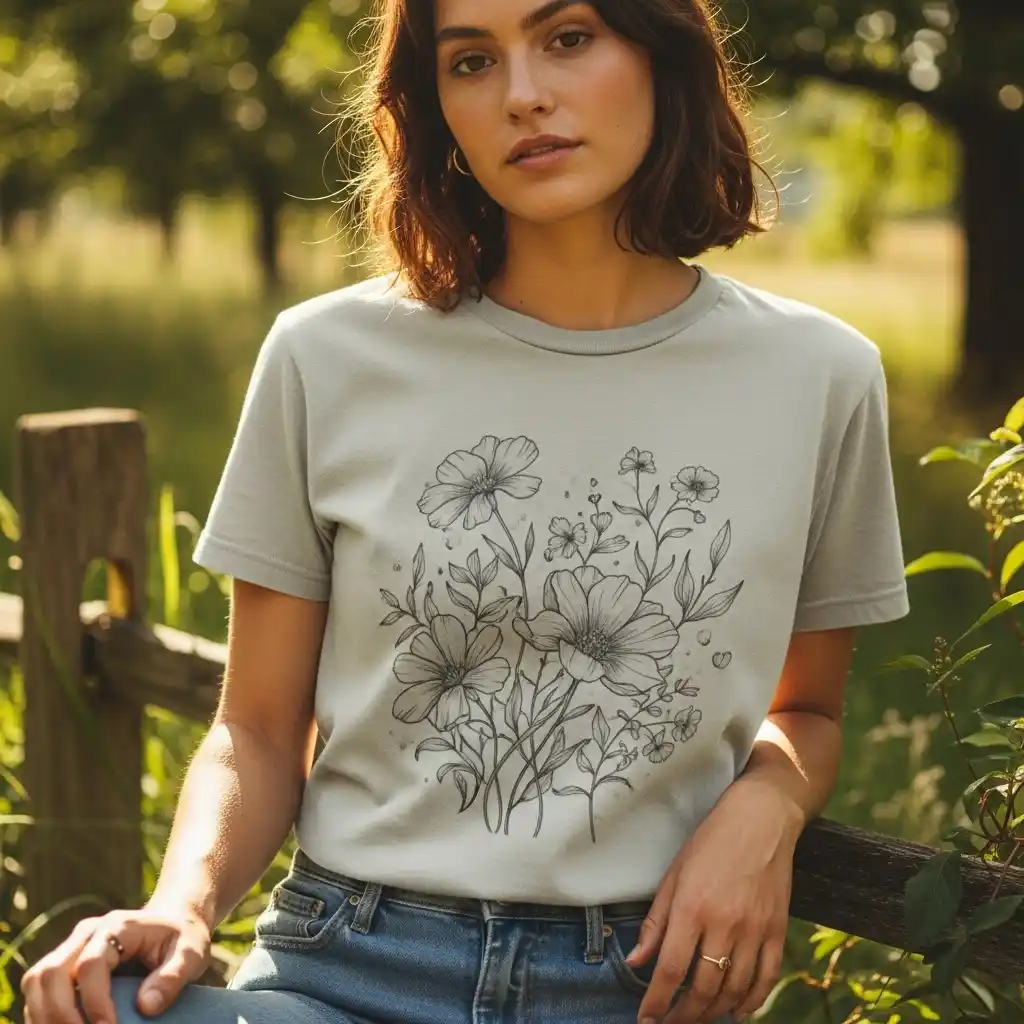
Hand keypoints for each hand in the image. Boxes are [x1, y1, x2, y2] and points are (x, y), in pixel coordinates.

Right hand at [22, 906, 210, 1023]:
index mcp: (117, 927)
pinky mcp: (65, 963)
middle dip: (60, 1015)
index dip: (95, 1003)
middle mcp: (87, 933)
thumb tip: (145, 1006)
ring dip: (43, 1016)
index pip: (90, 965)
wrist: (173, 920)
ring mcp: (72, 946)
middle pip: (51, 972)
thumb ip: (173, 976)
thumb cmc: (182, 937)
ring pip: (35, 979)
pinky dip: (41, 1013)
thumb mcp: (192, 952)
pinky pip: (38, 989)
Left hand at [628, 777, 801, 1022]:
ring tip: (699, 1018)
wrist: (760, 820)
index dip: (656, 1002)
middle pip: (703, 988)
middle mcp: (724, 924)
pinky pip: (767, 978)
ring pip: (735, 990)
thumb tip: (637, 961)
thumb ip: (656, 922)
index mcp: (691, 908)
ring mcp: (755, 930)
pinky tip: (738, 1011)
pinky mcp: (778, 930)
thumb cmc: (711, 842)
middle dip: (684, 1015)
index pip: (670, 970)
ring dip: (715, 1013)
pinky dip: (752, 1002)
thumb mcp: (673, 875)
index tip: (647, 1019)